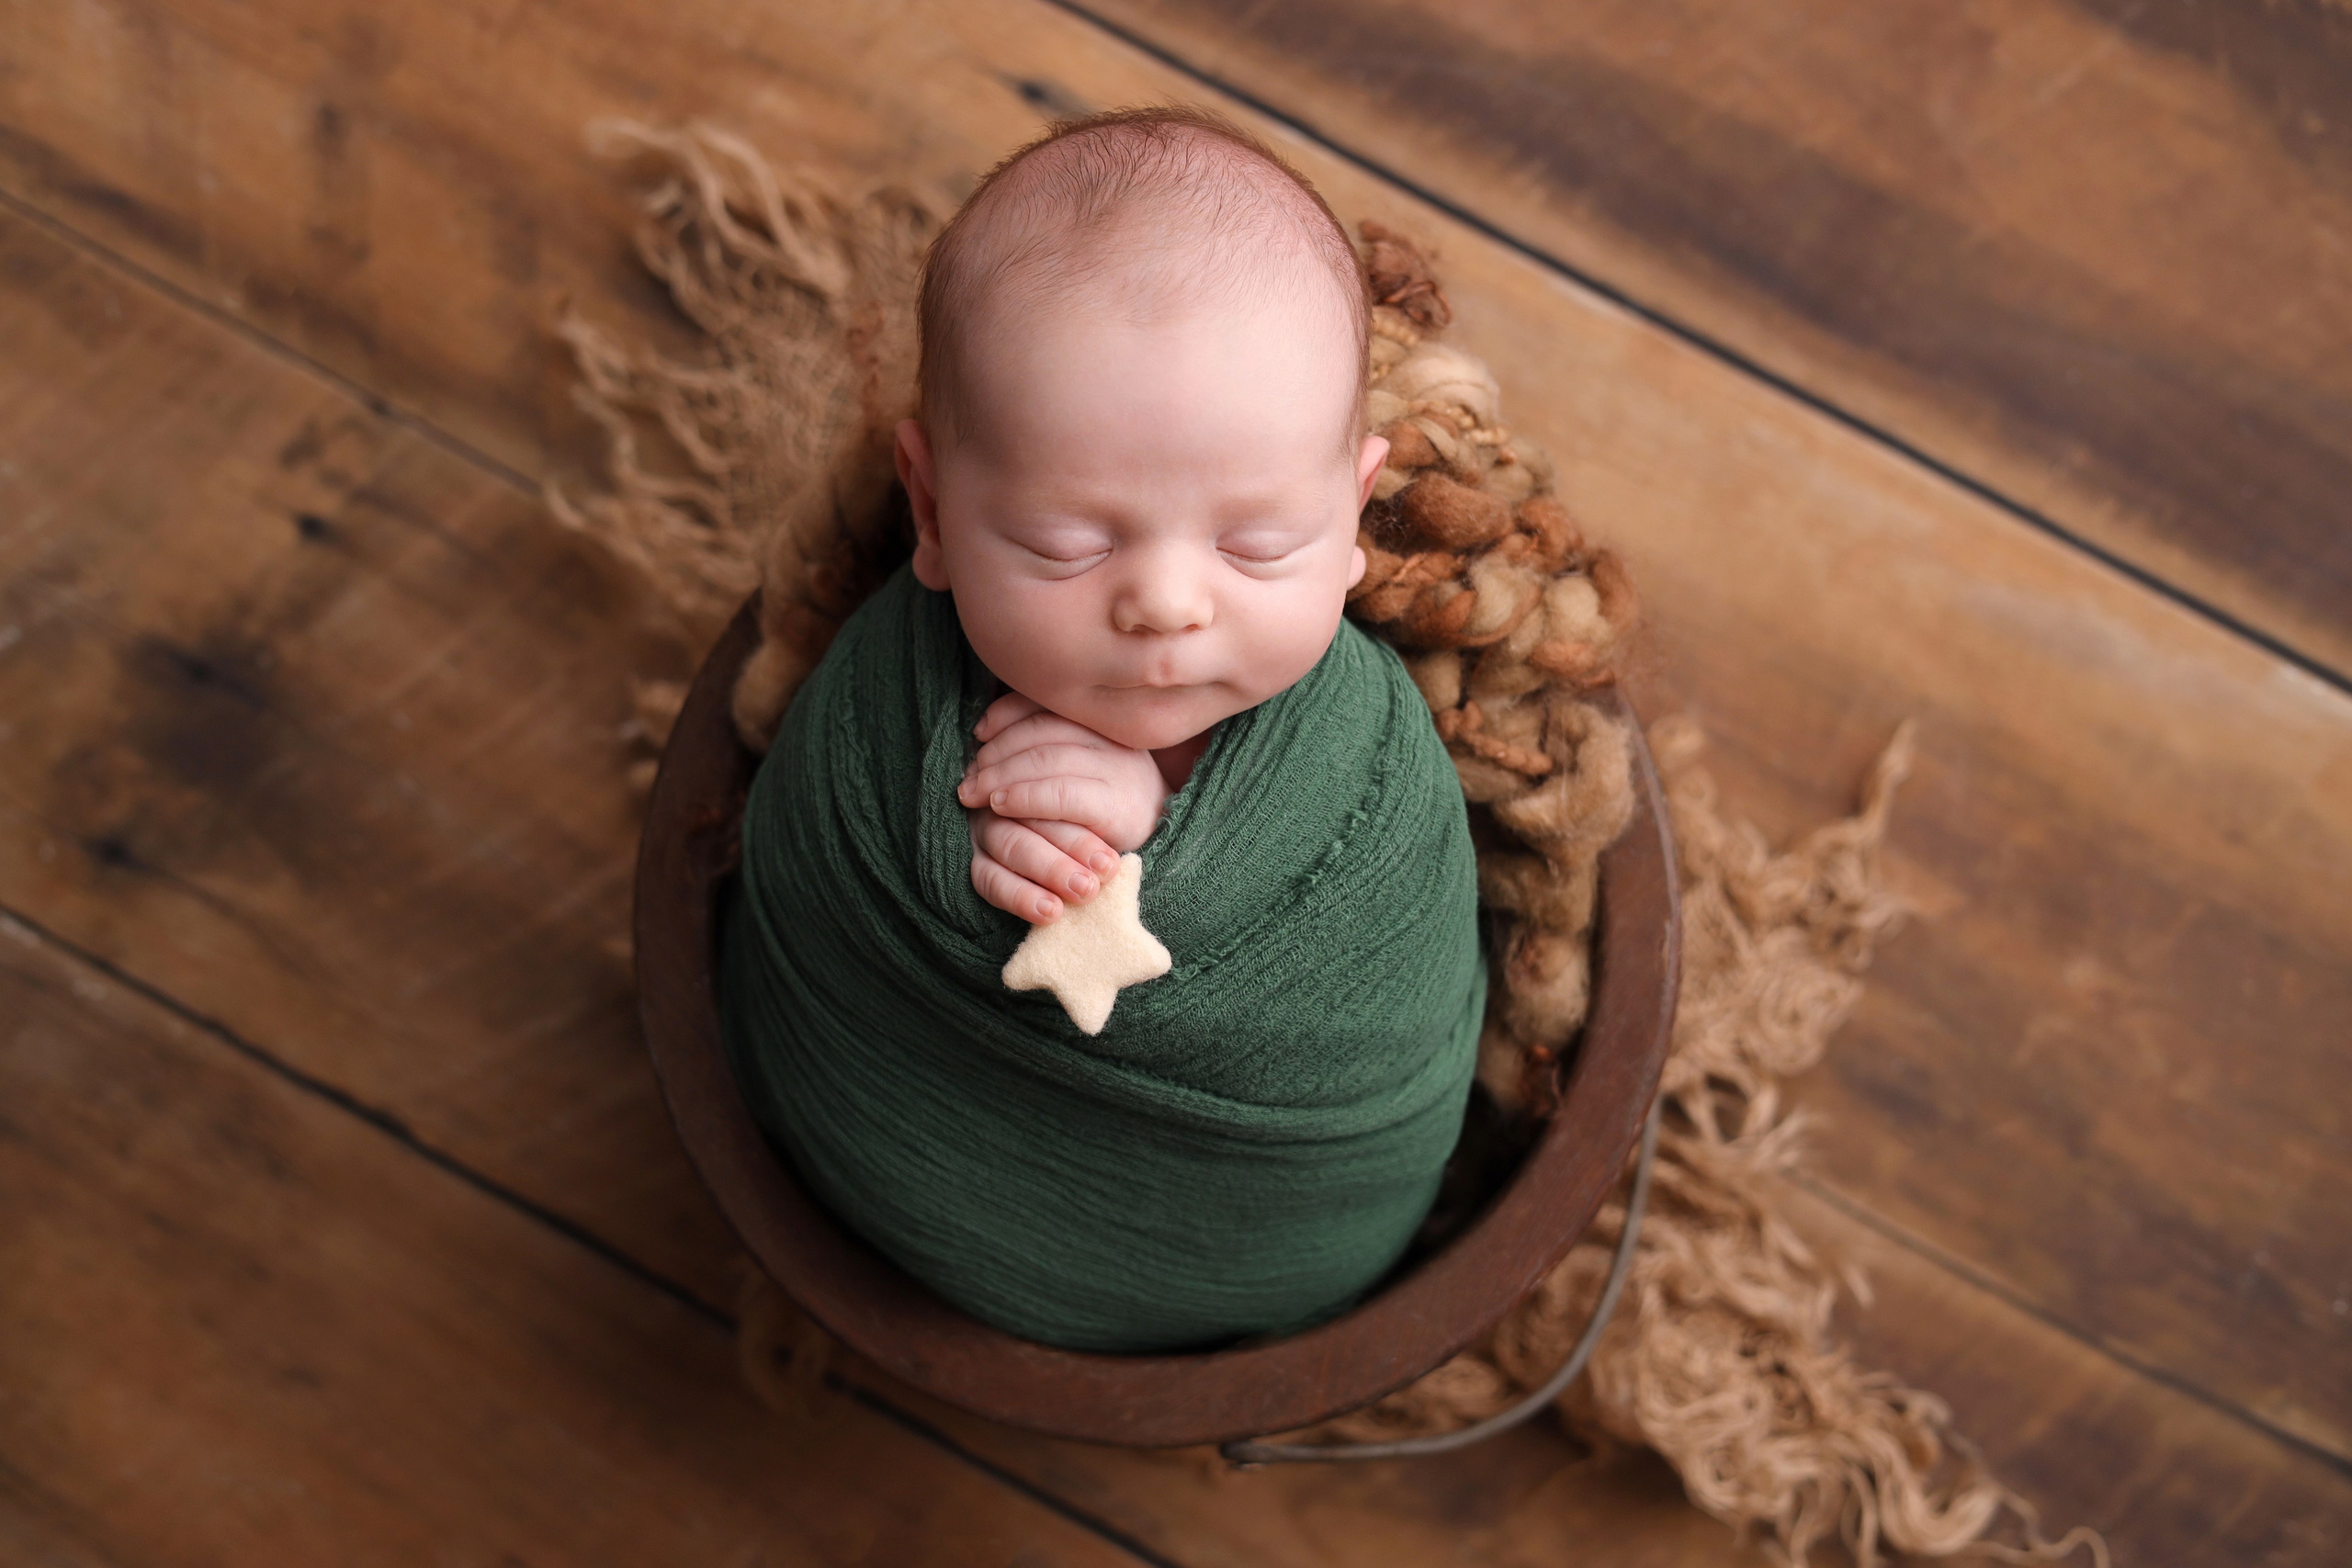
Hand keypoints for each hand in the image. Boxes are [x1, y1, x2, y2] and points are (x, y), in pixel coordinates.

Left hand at [957, 693, 1170, 923]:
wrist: (1163, 843)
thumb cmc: (1109, 806)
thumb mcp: (1083, 766)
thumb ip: (1051, 744)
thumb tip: (985, 733)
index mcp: (1103, 722)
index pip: (1048, 702)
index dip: (1006, 713)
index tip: (979, 732)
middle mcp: (1113, 739)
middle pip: (1041, 729)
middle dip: (996, 750)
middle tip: (968, 775)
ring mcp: (1118, 770)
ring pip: (1046, 757)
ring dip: (1001, 774)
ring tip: (973, 792)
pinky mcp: (1117, 806)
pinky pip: (1061, 794)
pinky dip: (1024, 796)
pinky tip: (1000, 805)